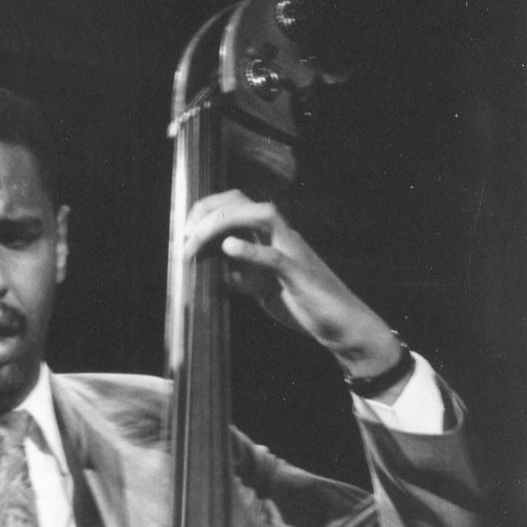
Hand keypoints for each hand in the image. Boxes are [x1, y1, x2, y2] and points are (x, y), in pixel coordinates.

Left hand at [183, 191, 404, 382]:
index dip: (207, 209)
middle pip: (243, 201)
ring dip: (222, 223)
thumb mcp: (266, 289)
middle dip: (208, 211)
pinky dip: (251, 251)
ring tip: (195, 241)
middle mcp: (283, 236)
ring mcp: (293, 252)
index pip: (237, 205)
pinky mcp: (300, 275)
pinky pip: (275, 257)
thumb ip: (245, 276)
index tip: (183, 230)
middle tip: (183, 236)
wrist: (343, 326)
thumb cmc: (306, 306)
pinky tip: (228, 248)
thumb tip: (219, 272)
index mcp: (273, 238)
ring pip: (260, 216)